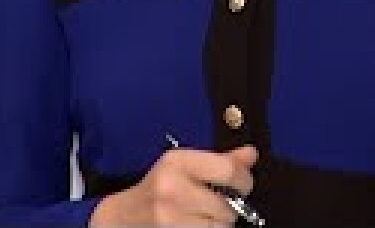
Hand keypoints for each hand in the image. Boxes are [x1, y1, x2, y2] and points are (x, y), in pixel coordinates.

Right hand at [89, 144, 257, 226]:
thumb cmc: (158, 188)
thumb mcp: (183, 166)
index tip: (241, 185)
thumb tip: (251, 154)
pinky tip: (196, 226)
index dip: (243, 180)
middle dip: (228, 208)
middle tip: (216, 205)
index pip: (229, 170)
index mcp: (177, 162)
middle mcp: (172, 189)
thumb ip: (220, 160)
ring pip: (220, 227)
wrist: (123, 217)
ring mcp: (169, 218)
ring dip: (218, 224)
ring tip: (203, 218)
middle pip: (227, 206)